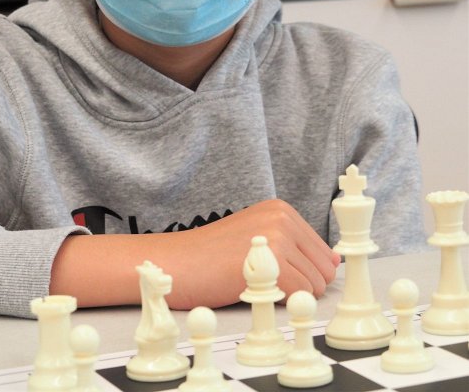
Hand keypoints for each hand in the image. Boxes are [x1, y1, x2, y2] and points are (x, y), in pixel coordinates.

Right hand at [50, 199, 339, 309]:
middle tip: (262, 281)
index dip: (305, 273)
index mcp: (281, 210)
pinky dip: (281, 302)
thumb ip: (294, 247)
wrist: (178, 263)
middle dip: (302, 285)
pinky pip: (299, 294)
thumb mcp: (257, 239)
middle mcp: (283, 218)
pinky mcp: (272, 262)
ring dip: (290, 295)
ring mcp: (279, 238)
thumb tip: (334, 263)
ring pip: (314, 284)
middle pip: (324, 269)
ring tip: (255, 283)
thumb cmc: (212, 256)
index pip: (324, 253)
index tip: (275, 275)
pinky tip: (253, 290)